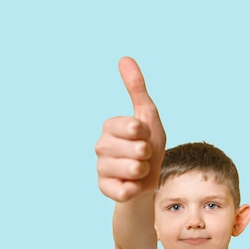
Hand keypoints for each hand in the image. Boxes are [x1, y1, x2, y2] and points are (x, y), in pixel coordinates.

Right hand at [95, 57, 165, 201]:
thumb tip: (124, 58)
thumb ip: (137, 88)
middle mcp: (100, 145)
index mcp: (110, 126)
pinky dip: (133, 189)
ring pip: (133, 169)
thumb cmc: (148, 143)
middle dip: (148, 154)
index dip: (147, 134)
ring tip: (139, 169)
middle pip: (137, 150)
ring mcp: (100, 167)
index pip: (135, 127)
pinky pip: (123, 190)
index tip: (144, 136)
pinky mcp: (104, 188)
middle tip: (143, 156)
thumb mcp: (148, 115)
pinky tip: (131, 184)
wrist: (148, 177)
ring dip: (144, 171)